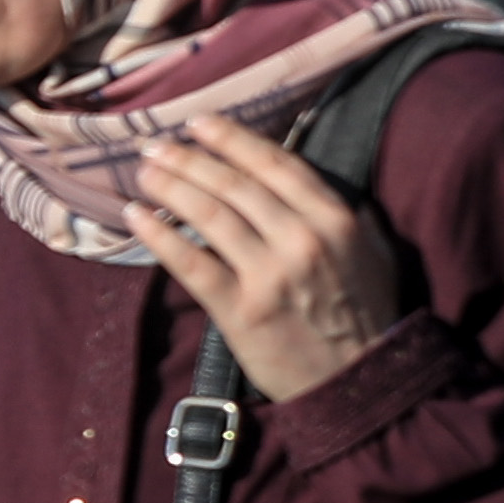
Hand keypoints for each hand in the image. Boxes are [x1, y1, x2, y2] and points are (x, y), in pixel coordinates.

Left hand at [132, 109, 402, 403]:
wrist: (359, 379)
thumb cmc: (364, 310)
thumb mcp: (369, 248)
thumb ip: (337, 209)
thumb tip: (294, 171)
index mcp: (336, 218)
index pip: (275, 163)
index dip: (232, 139)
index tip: (199, 123)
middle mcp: (303, 239)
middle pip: (234, 185)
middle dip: (190, 159)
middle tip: (155, 145)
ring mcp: (270, 275)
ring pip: (209, 216)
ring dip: (171, 187)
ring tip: (144, 171)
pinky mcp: (240, 310)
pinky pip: (190, 264)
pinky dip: (159, 236)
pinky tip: (135, 216)